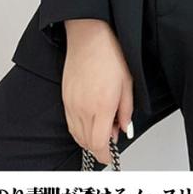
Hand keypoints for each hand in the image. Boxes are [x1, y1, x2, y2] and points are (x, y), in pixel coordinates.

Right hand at [61, 19, 133, 164]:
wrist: (89, 36)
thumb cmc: (110, 54)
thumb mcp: (128, 83)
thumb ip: (126, 110)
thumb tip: (125, 129)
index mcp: (102, 105)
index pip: (100, 143)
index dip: (106, 155)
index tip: (111, 156)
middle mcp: (83, 108)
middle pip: (87, 142)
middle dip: (100, 146)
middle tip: (113, 135)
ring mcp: (72, 104)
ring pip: (77, 135)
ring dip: (89, 139)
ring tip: (104, 126)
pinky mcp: (65, 98)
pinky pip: (70, 124)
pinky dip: (80, 129)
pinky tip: (90, 120)